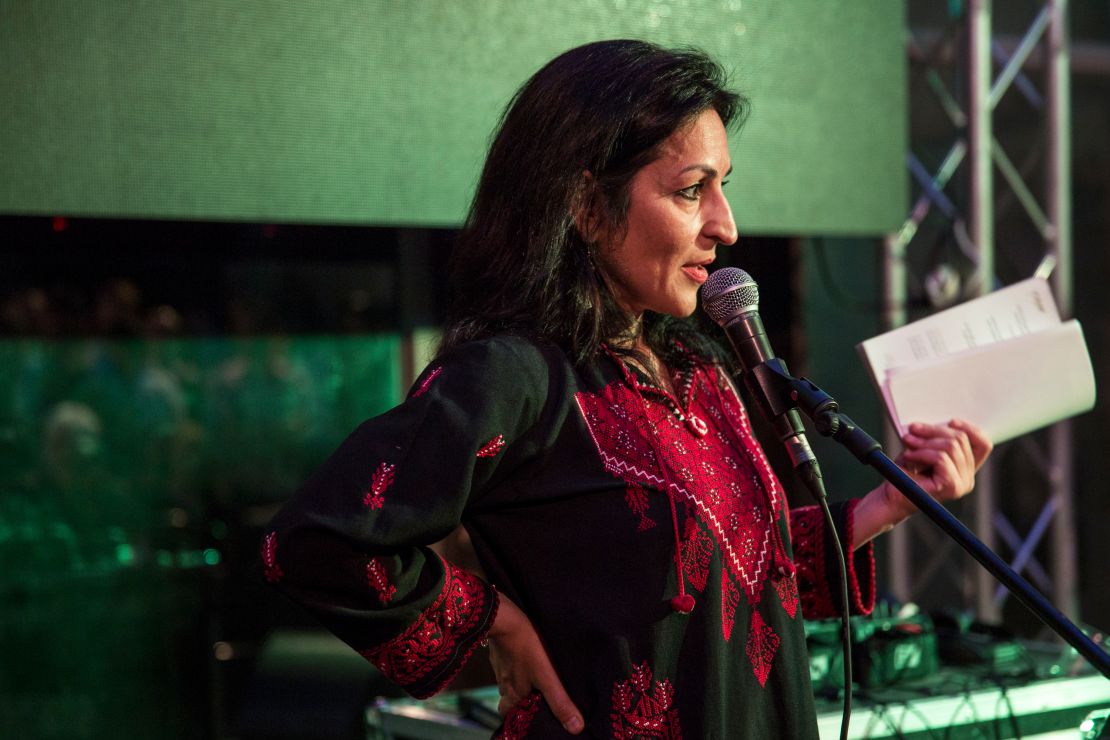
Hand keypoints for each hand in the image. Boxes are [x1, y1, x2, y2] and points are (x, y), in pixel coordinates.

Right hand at [487, 594, 583, 733]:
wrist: (503, 616)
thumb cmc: (525, 647)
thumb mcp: (546, 677)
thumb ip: (559, 702)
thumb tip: (576, 728)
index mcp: (512, 692)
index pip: (507, 714)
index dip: (515, 716)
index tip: (526, 716)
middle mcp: (502, 681)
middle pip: (508, 696)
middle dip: (518, 697)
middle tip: (533, 694)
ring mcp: (498, 662)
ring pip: (507, 677)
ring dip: (518, 678)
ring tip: (534, 674)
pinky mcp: (499, 646)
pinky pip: (506, 659)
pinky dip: (515, 661)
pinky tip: (525, 653)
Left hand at [883, 418, 992, 520]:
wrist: (891, 497)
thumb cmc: (904, 474)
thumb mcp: (921, 450)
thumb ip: (934, 438)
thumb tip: (934, 422)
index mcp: (965, 469)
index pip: (983, 444)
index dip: (970, 429)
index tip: (951, 421)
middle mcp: (968, 478)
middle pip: (961, 440)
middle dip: (933, 431)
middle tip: (912, 430)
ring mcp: (962, 483)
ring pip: (950, 447)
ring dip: (924, 442)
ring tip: (907, 443)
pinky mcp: (952, 487)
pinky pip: (941, 458)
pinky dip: (922, 453)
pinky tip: (908, 456)